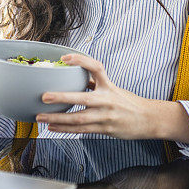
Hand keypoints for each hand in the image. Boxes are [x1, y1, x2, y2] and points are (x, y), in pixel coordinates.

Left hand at [36, 53, 188, 141]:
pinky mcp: (104, 129)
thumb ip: (95, 83)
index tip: (65, 58)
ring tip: (41, 117)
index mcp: (108, 85)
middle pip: (82, 98)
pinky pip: (81, 130)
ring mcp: (105, 116)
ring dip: (57, 119)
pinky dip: (65, 129)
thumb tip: (75, 75)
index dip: (80, 61)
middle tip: (44, 96)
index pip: (95, 67)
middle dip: (61, 98)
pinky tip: (52, 128)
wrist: (147, 120)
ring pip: (78, 118)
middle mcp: (106, 100)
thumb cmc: (129, 102)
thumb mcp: (113, 87)